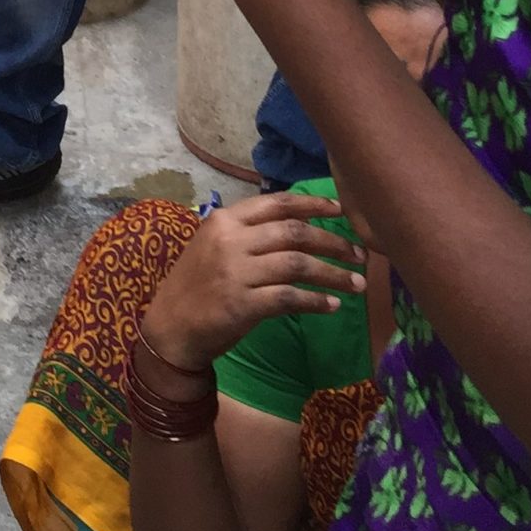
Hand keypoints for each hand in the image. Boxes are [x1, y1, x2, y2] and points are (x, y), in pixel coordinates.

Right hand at [140, 194, 365, 372]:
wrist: (171, 327)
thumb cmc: (197, 285)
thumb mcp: (214, 245)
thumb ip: (248, 233)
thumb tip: (297, 226)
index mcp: (225, 220)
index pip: (277, 203)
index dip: (313, 205)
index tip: (340, 210)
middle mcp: (231, 240)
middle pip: (294, 233)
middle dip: (333, 242)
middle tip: (359, 254)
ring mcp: (236, 272)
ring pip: (297, 264)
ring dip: (332, 274)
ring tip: (357, 283)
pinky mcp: (242, 304)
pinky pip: (289, 298)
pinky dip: (315, 301)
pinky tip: (332, 306)